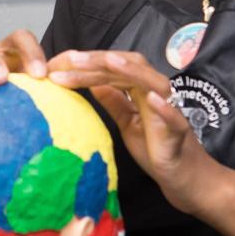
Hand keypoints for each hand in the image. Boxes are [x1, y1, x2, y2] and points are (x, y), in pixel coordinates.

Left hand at [48, 50, 229, 215]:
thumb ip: (113, 101)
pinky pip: (172, 114)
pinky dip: (163, 106)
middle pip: (125, 67)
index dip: (83, 65)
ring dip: (128, 71)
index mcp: (139, 87)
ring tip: (107, 63)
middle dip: (96, 62)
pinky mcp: (178, 128)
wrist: (179, 174)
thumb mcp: (125, 122)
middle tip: (67, 60)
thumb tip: (92, 83)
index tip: (55, 66)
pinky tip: (151, 99)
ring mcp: (168, 107)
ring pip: (148, 81)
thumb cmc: (154, 146)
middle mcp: (154, 90)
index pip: (109, 69)